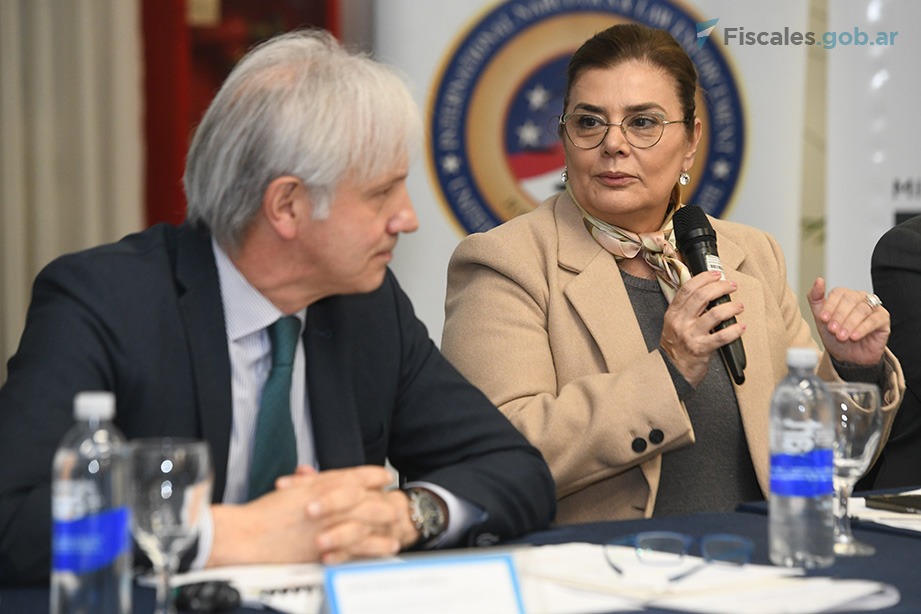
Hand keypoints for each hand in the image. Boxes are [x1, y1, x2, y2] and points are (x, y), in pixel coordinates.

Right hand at [208, 465, 410, 566]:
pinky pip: (359, 545)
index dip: (372, 475)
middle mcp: (328, 503)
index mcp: (319, 486)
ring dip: (385, 522)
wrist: (246, 537)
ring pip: (367, 520)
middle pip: (367, 496)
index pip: (354, 475)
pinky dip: (376, 545)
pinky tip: (387, 546)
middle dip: (384, 499)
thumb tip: (312, 474)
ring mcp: (329, 525)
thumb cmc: (262, 516)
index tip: (383, 476)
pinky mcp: (327, 546)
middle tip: (395, 502)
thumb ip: (307, 483)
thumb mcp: (289, 491)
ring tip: (397, 526)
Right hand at [660, 270, 745, 386]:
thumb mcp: (673, 324)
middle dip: (720, 287)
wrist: (671, 372)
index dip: (703, 278)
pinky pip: (722, 336)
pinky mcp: (701, 349)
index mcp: (673, 313)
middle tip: (731, 286)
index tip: (716, 274)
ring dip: (731, 307)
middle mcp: (680, 322)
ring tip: (739, 306)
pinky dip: (735, 330)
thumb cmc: (675, 348)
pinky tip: (741, 327)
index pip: (688, 288)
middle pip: (702, 296)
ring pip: (715, 314)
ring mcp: (691, 335)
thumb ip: (686, 310)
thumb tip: (708, 294)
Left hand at [807, 277, 889, 365]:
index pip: (838, 293)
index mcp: (845, 295)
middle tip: (832, 330)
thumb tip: (818, 280)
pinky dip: (862, 328)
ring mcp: (873, 307)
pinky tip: (854, 336)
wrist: (848, 356)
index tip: (823, 319)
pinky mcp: (883, 319)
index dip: (830, 306)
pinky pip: (874, 320)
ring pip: (861, 310)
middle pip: (850, 299)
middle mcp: (860, 298)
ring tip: (841, 336)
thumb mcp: (821, 319)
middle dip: (839, 316)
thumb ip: (815, 299)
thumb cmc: (835, 335)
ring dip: (849, 324)